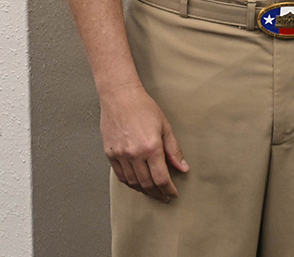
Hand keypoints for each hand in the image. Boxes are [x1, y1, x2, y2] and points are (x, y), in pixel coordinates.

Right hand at [99, 83, 188, 201]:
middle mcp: (134, 154)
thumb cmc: (144, 108)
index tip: (173, 194)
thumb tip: (183, 168)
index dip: (169, 189)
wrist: (120, 97)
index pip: (161, 178)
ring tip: (153, 192)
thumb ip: (174, 150)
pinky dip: (130, 183)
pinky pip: (120, 176)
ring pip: (132, 182)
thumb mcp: (165, 127)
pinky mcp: (110, 154)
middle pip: (147, 184)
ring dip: (144, 190)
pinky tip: (138, 183)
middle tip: (165, 197)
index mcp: (151, 147)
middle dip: (158, 193)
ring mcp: (120, 155)